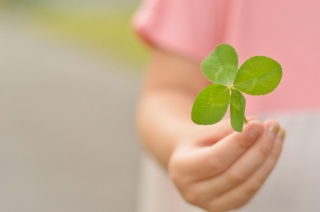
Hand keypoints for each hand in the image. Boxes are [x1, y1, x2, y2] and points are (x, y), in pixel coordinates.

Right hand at [168, 118, 285, 211]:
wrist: (190, 163)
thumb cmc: (197, 142)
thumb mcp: (203, 130)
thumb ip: (227, 128)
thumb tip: (256, 125)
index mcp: (182, 170)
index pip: (215, 159)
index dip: (239, 143)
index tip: (258, 124)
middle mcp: (193, 193)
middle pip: (235, 174)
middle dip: (259, 148)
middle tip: (272, 125)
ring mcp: (212, 205)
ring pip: (249, 183)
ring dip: (269, 157)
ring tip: (277, 133)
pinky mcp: (230, 206)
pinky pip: (253, 188)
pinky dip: (267, 166)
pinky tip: (274, 146)